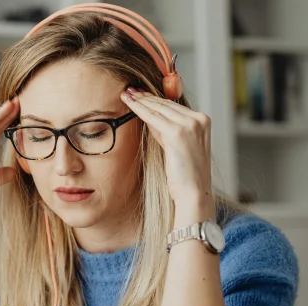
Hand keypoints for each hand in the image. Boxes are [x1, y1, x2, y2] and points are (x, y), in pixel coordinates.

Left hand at [121, 88, 211, 204]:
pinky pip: (153, 117)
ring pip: (158, 108)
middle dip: (145, 96)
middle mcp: (198, 120)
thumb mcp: (176, 146)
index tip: (140, 93)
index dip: (154, 98)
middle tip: (129, 89)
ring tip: (126, 94)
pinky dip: (139, 109)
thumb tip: (149, 116)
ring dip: (140, 100)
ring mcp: (190, 125)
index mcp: (202, 121)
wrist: (193, 193)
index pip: (173, 105)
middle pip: (166, 104)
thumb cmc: (184, 175)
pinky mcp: (178, 132)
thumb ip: (166, 130)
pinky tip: (129, 103)